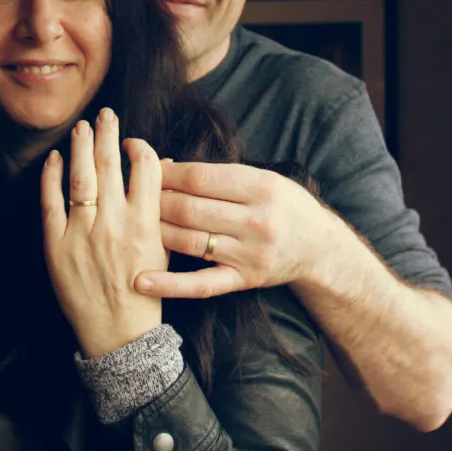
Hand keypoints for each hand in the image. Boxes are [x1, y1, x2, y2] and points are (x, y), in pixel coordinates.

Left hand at [41, 108, 165, 357]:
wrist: (119, 331)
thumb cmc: (146, 291)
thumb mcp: (163, 248)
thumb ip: (157, 212)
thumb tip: (152, 175)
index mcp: (145, 222)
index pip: (146, 166)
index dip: (138, 146)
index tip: (131, 140)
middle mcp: (114, 221)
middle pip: (110, 163)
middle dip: (107, 132)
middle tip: (105, 114)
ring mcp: (83, 231)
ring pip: (80, 175)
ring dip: (80, 146)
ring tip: (81, 127)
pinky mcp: (57, 244)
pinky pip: (51, 201)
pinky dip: (50, 177)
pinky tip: (53, 159)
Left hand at [134, 161, 339, 298]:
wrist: (319, 247)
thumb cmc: (284, 205)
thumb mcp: (263, 178)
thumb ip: (220, 175)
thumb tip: (167, 168)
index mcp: (261, 187)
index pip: (199, 178)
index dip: (165, 173)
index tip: (144, 166)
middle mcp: (256, 221)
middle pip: (189, 209)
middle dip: (154, 200)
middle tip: (133, 195)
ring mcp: (249, 254)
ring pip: (188, 241)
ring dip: (155, 231)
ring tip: (132, 224)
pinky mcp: (243, 280)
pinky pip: (200, 284)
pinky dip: (168, 284)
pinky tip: (140, 281)